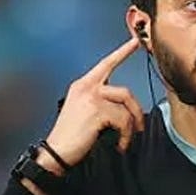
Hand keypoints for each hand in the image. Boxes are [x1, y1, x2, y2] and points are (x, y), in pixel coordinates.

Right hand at [42, 37, 144, 168]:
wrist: (56, 152)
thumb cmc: (71, 137)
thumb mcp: (83, 112)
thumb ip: (100, 102)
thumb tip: (124, 107)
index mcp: (82, 85)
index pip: (106, 64)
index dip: (122, 52)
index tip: (135, 42)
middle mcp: (86, 87)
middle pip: (124, 91)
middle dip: (136, 111)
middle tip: (139, 128)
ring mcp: (91, 97)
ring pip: (126, 106)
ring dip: (132, 125)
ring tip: (126, 139)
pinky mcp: (97, 111)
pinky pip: (123, 120)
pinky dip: (126, 135)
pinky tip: (119, 145)